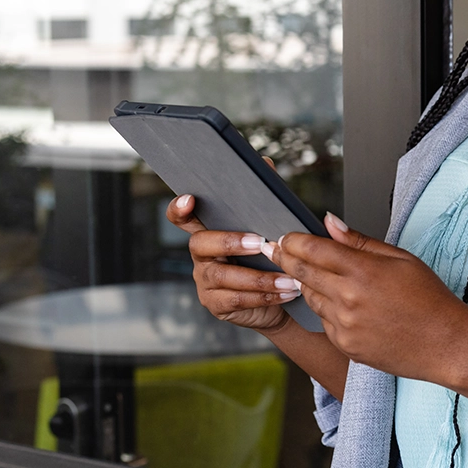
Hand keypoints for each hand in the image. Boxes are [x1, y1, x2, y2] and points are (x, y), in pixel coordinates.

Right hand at [166, 193, 301, 332]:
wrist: (279, 299)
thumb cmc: (270, 258)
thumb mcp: (269, 228)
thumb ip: (263, 198)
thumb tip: (265, 163)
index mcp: (210, 231)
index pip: (184, 218)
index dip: (180, 209)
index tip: (189, 199)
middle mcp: (202, 255)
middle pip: (201, 244)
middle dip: (230, 242)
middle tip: (261, 243)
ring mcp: (205, 281)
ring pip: (223, 277)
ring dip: (259, 277)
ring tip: (288, 278)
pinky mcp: (216, 304)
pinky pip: (236, 300)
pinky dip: (264, 296)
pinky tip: (286, 292)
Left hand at [265, 213, 467, 382]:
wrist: (445, 344)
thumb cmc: (429, 298)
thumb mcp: (401, 259)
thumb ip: (359, 241)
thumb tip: (329, 223)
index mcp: (363, 272)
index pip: (313, 250)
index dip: (293, 241)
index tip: (285, 236)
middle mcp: (348, 299)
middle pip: (302, 273)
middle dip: (285, 258)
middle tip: (275, 249)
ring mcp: (344, 325)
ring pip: (310, 297)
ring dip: (306, 283)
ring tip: (310, 273)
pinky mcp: (344, 345)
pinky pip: (323, 321)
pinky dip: (325, 308)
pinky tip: (341, 303)